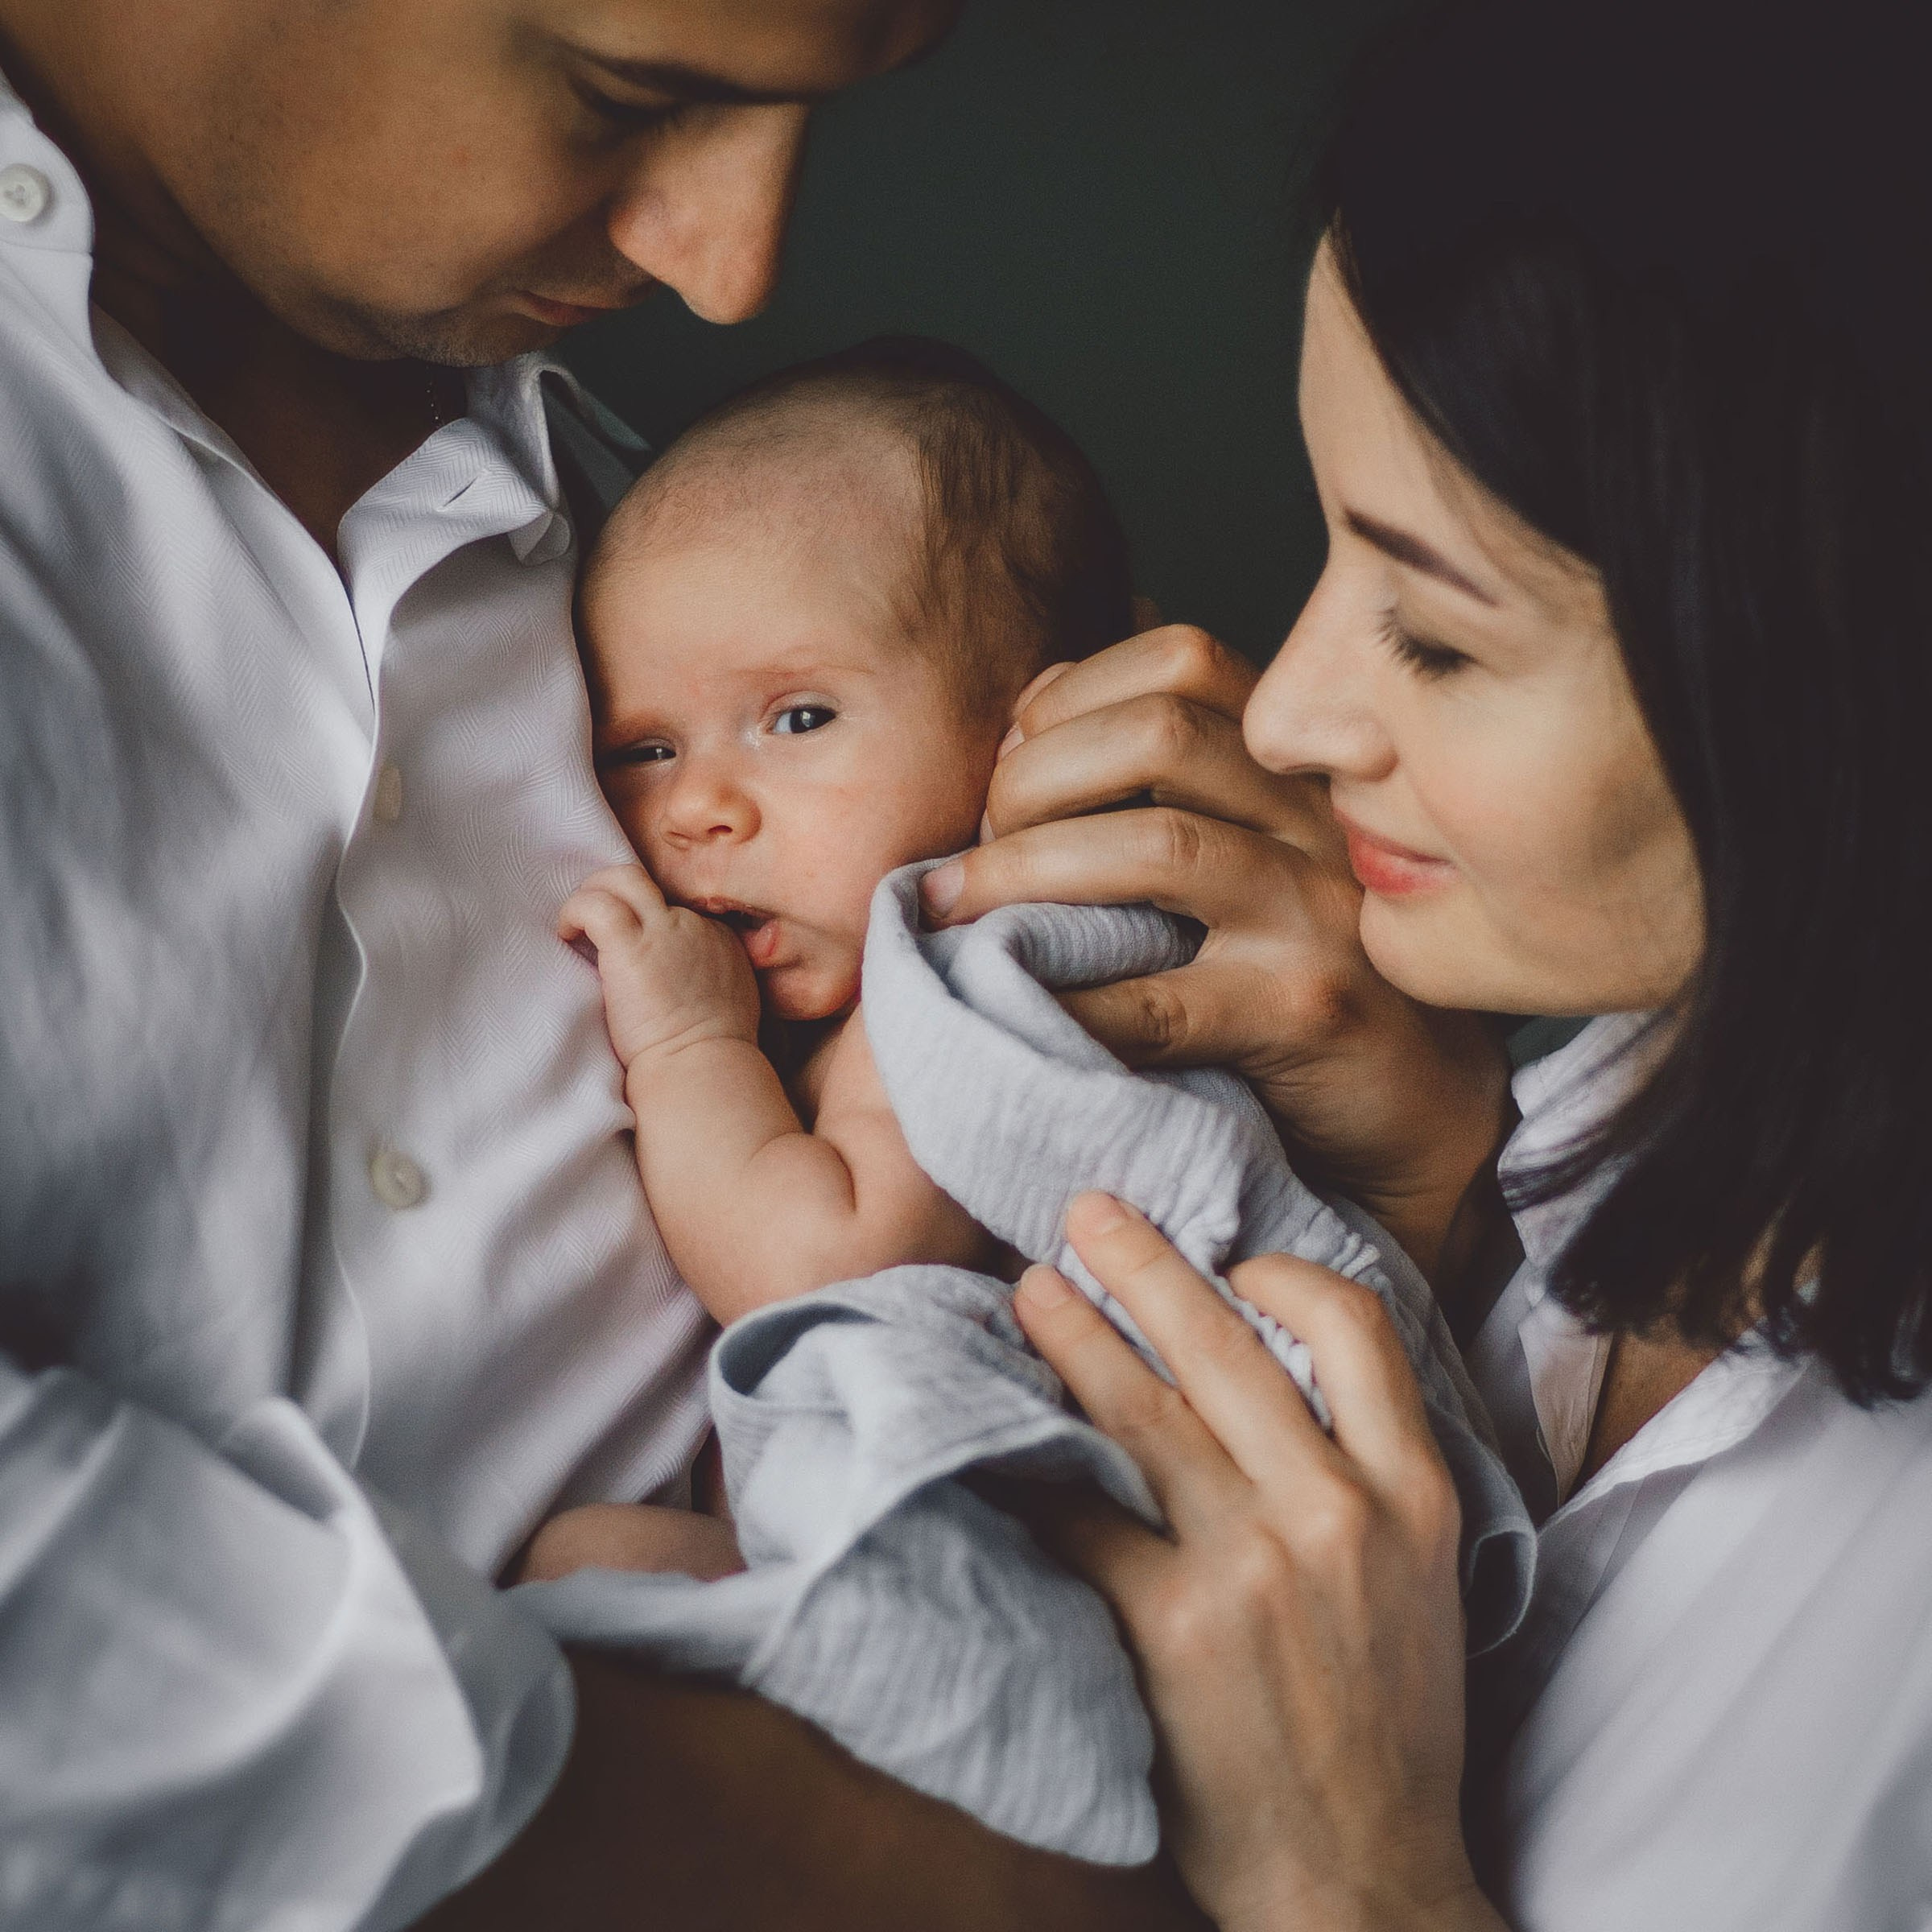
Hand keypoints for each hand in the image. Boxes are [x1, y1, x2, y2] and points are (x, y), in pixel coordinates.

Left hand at [558, 865, 760, 1073]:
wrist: (702, 1067)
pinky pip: (595, 904)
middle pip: (647, 884)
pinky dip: (574, 912)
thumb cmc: (710, 1054)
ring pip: (622, 878)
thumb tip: (679, 982)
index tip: (625, 950)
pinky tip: (566, 935)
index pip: (672, 909)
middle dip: (614, 892)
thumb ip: (709, 981)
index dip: (642, 923)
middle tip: (592, 921)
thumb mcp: (729, 1003)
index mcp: (717, 939)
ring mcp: (663, 930)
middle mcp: (692, 925)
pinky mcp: (631, 946)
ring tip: (573, 927)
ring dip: (590, 894)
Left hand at [919, 627, 1508, 1280]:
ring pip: (1157, 846)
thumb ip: (1157, 782)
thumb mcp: (1238, 854)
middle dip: (1032, 780)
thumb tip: (1022, 719)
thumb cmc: (1290, 974)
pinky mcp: (1309, 1012)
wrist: (1416, 1107)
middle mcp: (1319, 818)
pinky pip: (1159, 1002)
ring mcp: (1322, 911)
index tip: (1007, 763)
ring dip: (1023, 873)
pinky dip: (1062, 1003)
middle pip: (1157, 732)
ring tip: (955, 912)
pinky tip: (1008, 1010)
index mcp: (1298, 765)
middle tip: (968, 854)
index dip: (1069, 696)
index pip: (1180, 660)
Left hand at [1009, 1193, 1504, 1931]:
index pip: (1357, 1328)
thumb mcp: (1422, 1579)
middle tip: (1085, 1212)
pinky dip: (1035, 1461)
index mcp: (1416, 1496)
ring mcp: (1252, 1568)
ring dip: (1074, 1338)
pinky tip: (997, 1423)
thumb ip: (1366, 1470)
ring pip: (1145, 1412)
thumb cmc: (1385, 1724)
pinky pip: (1082, 1513)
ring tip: (1027, 1290)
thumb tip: (1265, 1364)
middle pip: (1227, 1347)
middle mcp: (1339, 1514)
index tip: (1229, 1262)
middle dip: (1146, 1265)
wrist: (1359, 1882)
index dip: (1284, 1273)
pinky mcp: (1168, 1626)